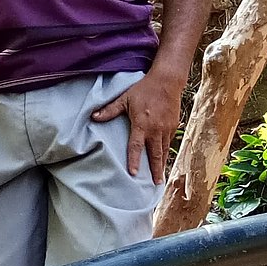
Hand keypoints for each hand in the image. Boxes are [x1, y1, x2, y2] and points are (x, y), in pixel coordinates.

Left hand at [91, 70, 184, 184]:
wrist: (167, 81)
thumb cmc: (144, 89)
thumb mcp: (125, 98)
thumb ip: (110, 110)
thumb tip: (93, 117)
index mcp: (141, 124)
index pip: (136, 146)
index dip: (134, 160)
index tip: (134, 173)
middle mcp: (155, 129)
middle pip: (155, 154)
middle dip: (155, 170)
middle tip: (156, 184)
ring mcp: (166, 128)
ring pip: (164, 150)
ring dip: (162, 164)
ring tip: (160, 178)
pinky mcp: (173, 126)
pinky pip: (169, 143)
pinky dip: (167, 153)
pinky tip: (164, 160)